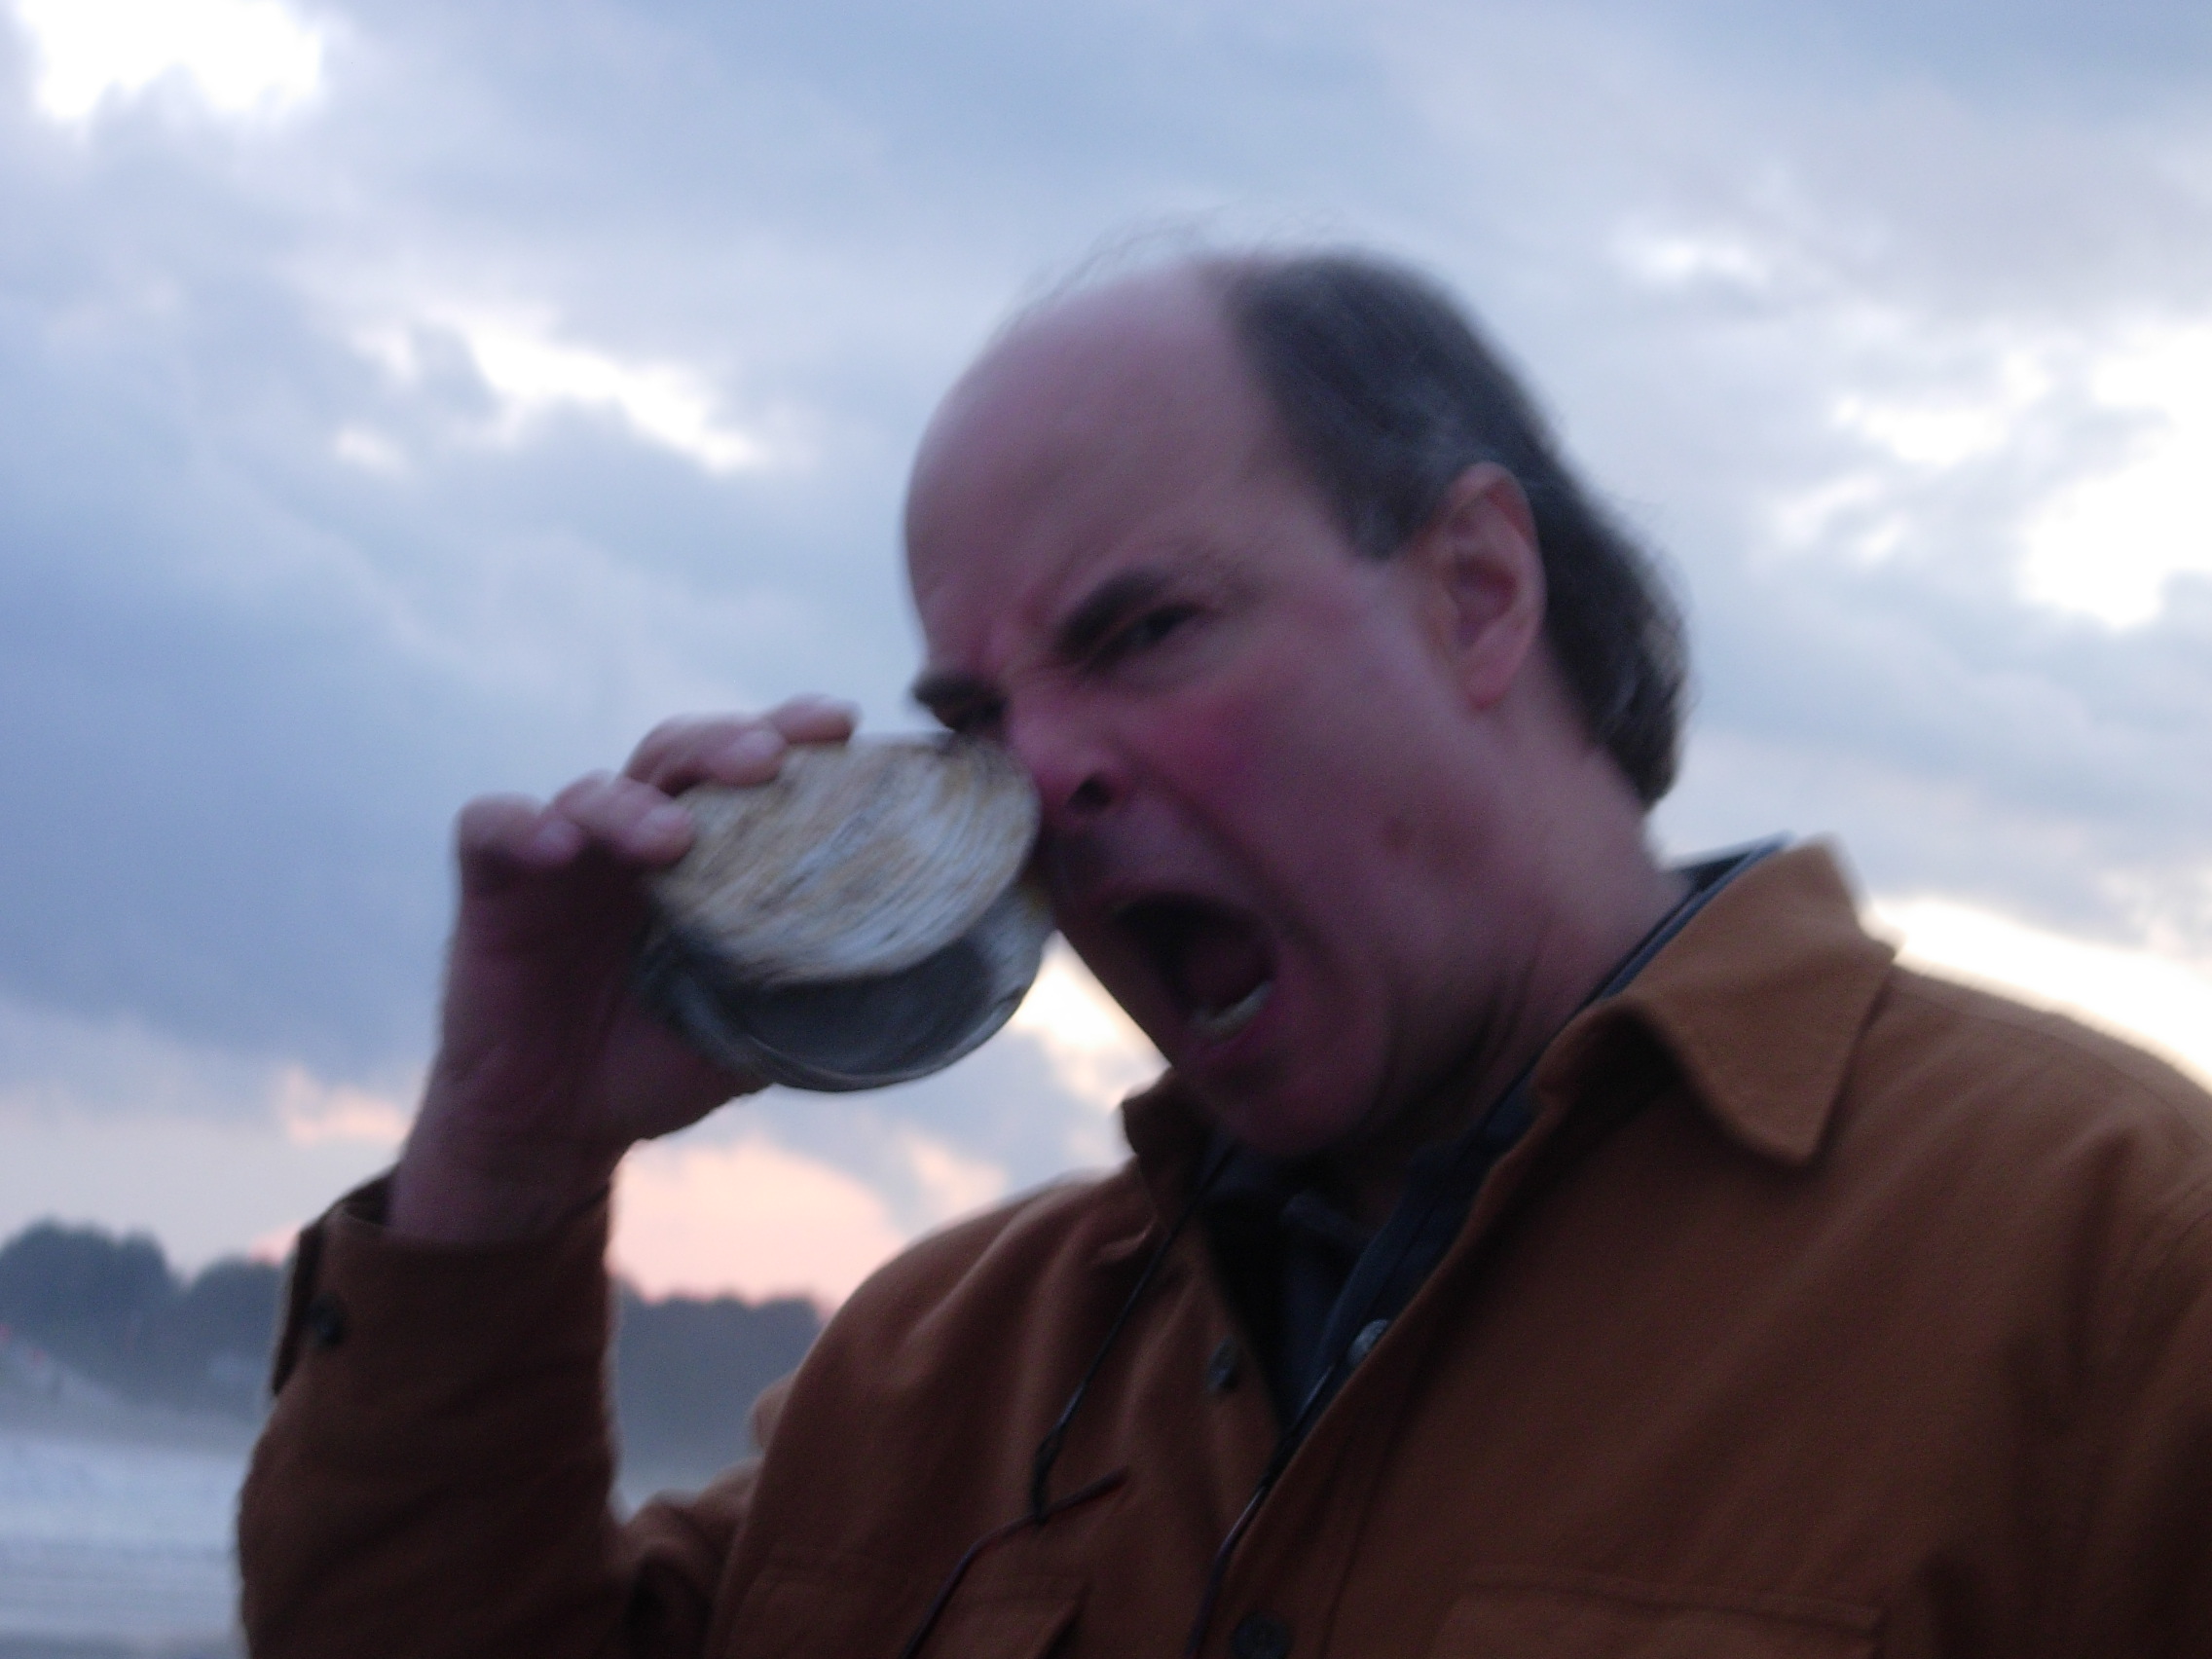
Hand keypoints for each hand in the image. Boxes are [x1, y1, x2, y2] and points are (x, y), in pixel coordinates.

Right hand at [390, 697, 857, 1242]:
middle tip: (769, 760)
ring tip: (671, 839)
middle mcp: (642, 833)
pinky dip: (523, 825)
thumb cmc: (664, 1059)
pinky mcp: (494, 884)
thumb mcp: (755, 1029)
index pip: (751, 768)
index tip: (840, 724)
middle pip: (681, 753)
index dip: (791, 734)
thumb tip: (926, 975)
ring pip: (598, 789)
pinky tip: (557, 847)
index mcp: (712, 851)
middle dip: (727, 744)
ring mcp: (567, 853)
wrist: (561, 1124)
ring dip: (636, 804)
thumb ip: (818, 991)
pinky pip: (493, 826)